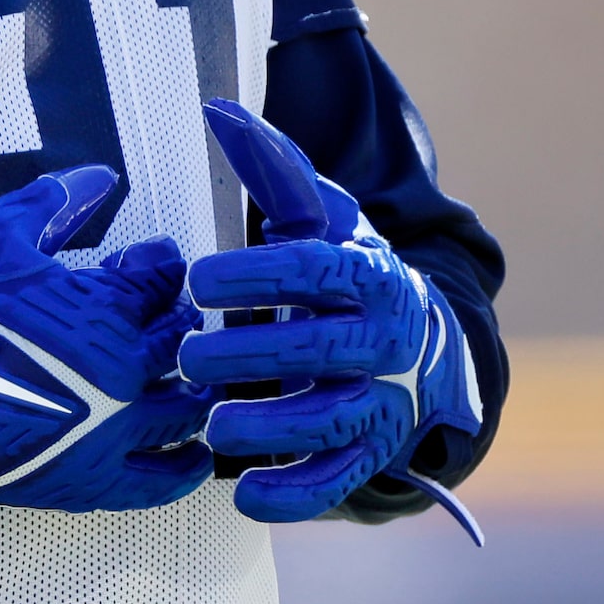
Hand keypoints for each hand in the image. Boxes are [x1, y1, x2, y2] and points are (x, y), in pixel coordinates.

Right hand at [0, 166, 212, 512]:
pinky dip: (186, 466)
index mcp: (107, 307)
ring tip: (190, 381)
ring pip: (188, 408)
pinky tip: (195, 453)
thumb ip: (52, 202)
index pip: (163, 279)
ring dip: (194, 388)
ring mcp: (115, 428)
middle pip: (182, 341)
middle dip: (176, 321)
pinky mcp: (97, 479)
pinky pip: (163, 479)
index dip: (158, 265)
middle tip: (162, 318)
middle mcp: (126, 368)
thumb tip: (99, 176)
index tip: (148, 264)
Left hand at [179, 100, 484, 534]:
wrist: (417, 345)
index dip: (257, 275)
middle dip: (250, 355)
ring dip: (269, 428)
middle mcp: (384, 342)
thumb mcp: (319, 215)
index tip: (196, 278)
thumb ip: (270, 166)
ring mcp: (379, 404)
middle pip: (319, 351)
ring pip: (328, 423)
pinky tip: (245, 492)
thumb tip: (217, 109)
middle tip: (186, 356)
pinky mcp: (368, 456)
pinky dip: (293, 495)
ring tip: (212, 423)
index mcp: (370, 274)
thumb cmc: (344, 270)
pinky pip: (334, 483)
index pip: (316, 271)